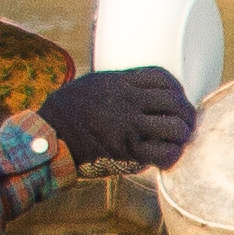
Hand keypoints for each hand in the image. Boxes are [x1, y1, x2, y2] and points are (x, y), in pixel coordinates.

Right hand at [36, 65, 196, 170]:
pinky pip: (164, 152)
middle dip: (186, 114)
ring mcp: (129, 125)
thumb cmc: (66, 112)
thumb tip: (133, 89)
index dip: (176, 89)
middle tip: (185, 124)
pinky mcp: (128, 150)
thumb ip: (116, 86)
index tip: (175, 99)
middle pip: (175, 101)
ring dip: (182, 135)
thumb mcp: (92, 85)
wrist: (48, 135)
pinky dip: (172, 155)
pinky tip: (166, 157)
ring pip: (175, 126)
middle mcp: (129, 100)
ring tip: (178, 141)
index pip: (163, 77)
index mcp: (120, 82)